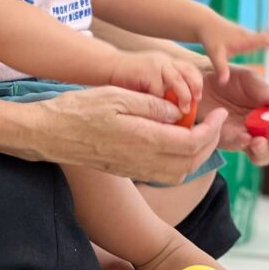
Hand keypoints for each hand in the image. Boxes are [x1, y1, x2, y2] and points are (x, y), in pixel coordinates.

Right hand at [33, 87, 227, 183]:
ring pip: (179, 171)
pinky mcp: (126, 170)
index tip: (220, 114)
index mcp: (143, 139)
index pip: (191, 142)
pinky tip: (175, 142)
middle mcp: (142, 160)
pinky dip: (180, 161)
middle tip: (216, 123)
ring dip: (197, 155)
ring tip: (201, 132)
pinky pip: (164, 173)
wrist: (48, 134)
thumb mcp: (117, 96)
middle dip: (211, 143)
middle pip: (191, 161)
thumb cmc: (78, 110)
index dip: (212, 130)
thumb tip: (180, 112)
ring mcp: (134, 168)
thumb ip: (152, 104)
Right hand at [108, 50, 203, 109]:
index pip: (191, 71)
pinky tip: (161, 111)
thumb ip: (165, 92)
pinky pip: (159, 89)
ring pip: (178, 80)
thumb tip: (182, 111)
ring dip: (184, 97)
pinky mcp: (146, 70)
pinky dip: (162, 102)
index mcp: (168, 63)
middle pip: (190, 72)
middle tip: (193, 107)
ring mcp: (156, 64)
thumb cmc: (128, 82)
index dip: (197, 86)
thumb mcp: (151, 83)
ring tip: (183, 111)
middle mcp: (164, 61)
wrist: (107, 67)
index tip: (197, 100)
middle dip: (195, 90)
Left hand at [197, 17, 268, 84]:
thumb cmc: (210, 38)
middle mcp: (250, 36)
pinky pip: (267, 38)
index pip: (264, 40)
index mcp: (244, 40)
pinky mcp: (249, 37)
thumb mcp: (214, 53)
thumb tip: (224, 82)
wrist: (205, 24)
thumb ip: (220, 68)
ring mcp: (250, 35)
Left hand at [198, 64, 268, 165]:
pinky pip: (239, 148)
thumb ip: (265, 91)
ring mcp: (247, 138)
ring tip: (258, 140)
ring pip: (263, 157)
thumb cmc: (231, 79)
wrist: (202, 80)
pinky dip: (243, 144)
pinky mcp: (229, 140)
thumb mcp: (249, 80)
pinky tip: (243, 136)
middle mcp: (265, 131)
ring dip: (265, 152)